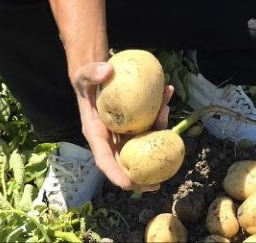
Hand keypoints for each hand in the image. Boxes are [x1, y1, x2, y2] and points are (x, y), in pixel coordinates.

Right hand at [72, 62, 172, 192]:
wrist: (96, 76)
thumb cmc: (87, 80)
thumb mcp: (84, 75)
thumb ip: (92, 73)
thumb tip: (107, 71)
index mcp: (95, 134)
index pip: (104, 159)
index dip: (115, 173)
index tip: (127, 184)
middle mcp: (111, 138)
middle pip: (125, 162)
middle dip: (140, 177)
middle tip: (158, 184)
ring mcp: (124, 133)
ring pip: (142, 144)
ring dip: (158, 138)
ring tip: (170, 129)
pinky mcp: (135, 123)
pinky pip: (149, 124)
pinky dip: (159, 115)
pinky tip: (168, 99)